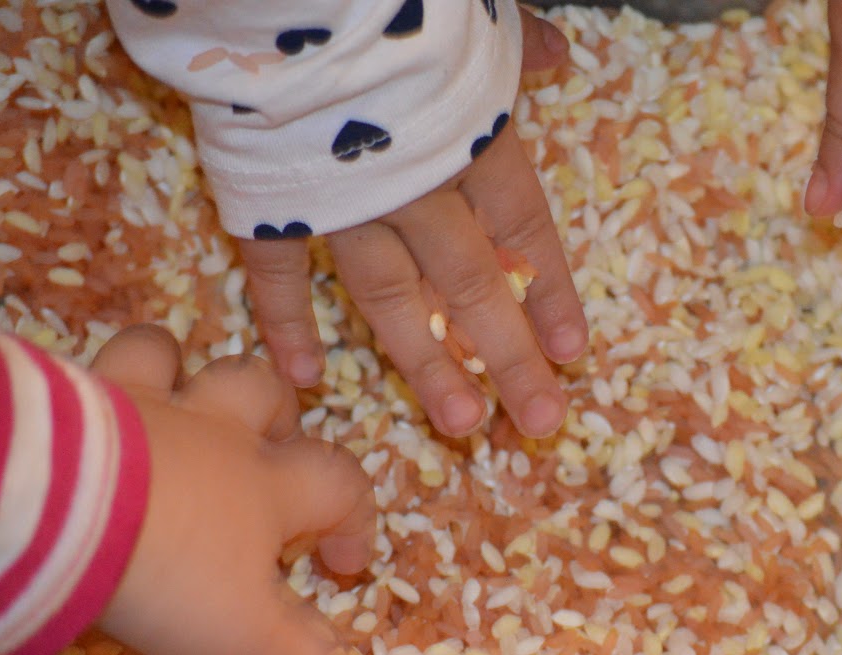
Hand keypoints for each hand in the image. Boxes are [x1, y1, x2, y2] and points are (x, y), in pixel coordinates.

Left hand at [92, 326, 376, 654]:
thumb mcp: (248, 638)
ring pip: (174, 355)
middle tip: (270, 451)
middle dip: (278, 414)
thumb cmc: (172, 573)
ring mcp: (138, 404)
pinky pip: (83, 362)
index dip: (354, 518)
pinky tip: (81, 401)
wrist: (55, 512)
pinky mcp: (68, 397)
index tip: (343, 563)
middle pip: (263, 394)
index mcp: (267, 486)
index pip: (340, 485)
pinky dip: (91, 377)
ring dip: (183, 371)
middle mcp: (211, 431)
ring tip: (179, 402)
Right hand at [238, 10, 586, 439]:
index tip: (572, 353)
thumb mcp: (478, 14)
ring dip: (427, 364)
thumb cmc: (397, 2)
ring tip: (461, 424)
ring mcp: (341, 201)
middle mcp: (418, 184)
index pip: (526, 230)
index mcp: (472, 139)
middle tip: (541, 423)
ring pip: (391, 297)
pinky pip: (277, 272)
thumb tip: (560, 56)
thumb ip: (519, 44)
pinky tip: (303, 376)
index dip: (549, 292)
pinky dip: (285, 323)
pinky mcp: (268, 200)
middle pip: (474, 285)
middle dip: (510, 358)